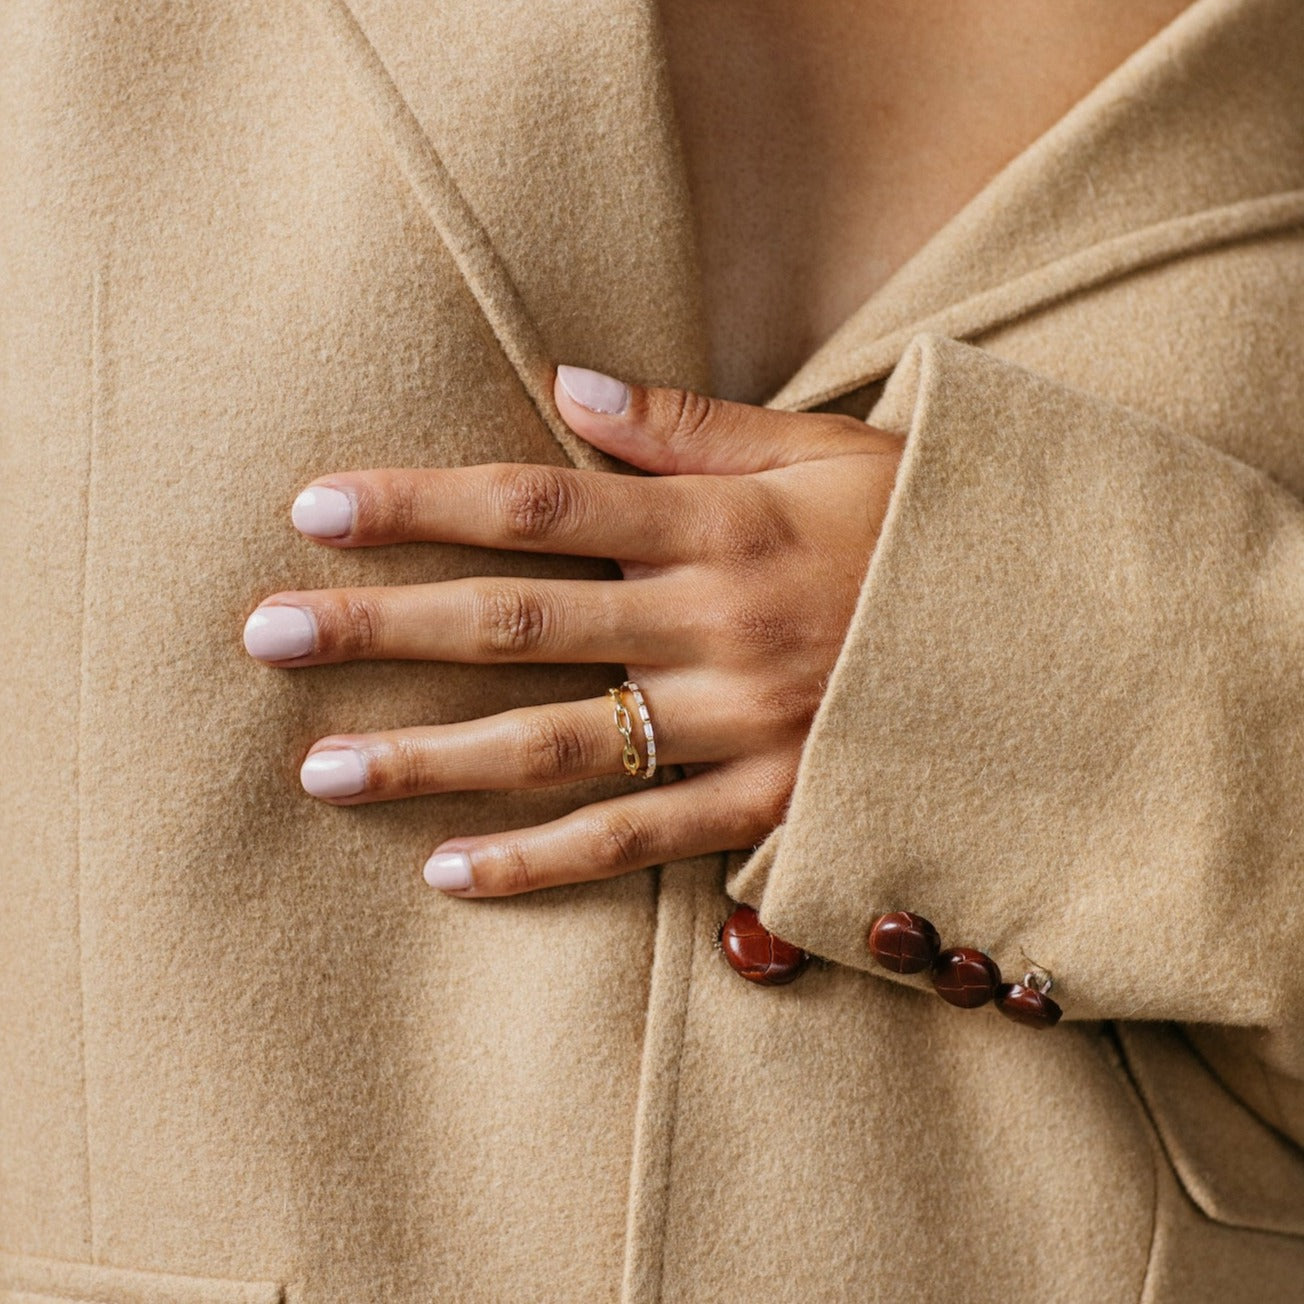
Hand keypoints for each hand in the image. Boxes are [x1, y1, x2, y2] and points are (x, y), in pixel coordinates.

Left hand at [242, 366, 903, 895]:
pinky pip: (639, 840)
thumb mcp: (820, 449)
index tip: (316, 509)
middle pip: (517, 622)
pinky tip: (447, 871)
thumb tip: (569, 387)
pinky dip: (543, 861)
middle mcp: (712, 623)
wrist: (1041, 633)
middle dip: (382, 628)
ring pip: (557, 744)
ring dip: (431, 756)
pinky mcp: (767, 805)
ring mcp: (737, 724)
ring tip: (322, 769)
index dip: (420, 506)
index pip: (538, 506)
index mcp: (718, 525)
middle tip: (266, 637)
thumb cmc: (917, 526)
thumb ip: (691, 424)